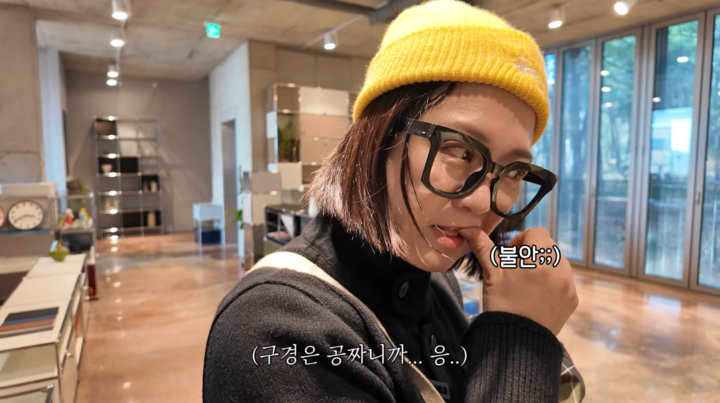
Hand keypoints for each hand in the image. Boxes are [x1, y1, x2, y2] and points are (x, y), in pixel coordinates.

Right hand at [458, 227, 577, 334]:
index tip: (510, 255)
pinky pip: (564, 281)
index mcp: (540, 258)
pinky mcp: (573, 299)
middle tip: (516, 270)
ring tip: (527, 284)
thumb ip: (483, 247)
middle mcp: (560, 269)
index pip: (536, 232)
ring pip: (558, 262)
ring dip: (544, 266)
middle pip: (548, 246)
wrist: (517, 341)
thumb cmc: (502, 303)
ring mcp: (569, 285)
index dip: (521, 240)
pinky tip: (537, 296)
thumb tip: (468, 227)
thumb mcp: (491, 274)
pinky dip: (552, 283)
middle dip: (532, 252)